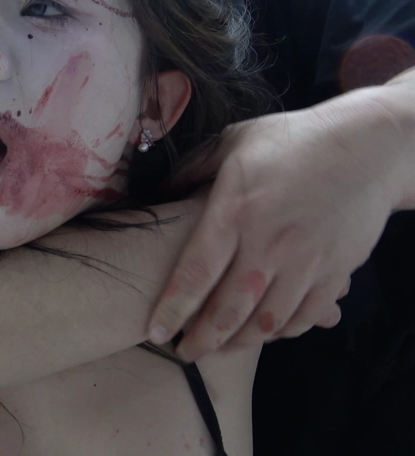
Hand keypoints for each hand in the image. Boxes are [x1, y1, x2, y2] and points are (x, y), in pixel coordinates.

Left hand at [146, 97, 404, 360]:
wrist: (370, 145)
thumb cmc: (294, 140)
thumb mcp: (235, 141)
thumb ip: (193, 170)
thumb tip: (158, 191)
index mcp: (237, 211)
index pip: (196, 273)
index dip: (173, 309)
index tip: (156, 333)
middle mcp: (270, 243)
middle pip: (229, 310)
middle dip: (202, 340)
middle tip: (183, 353)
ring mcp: (306, 262)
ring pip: (266, 323)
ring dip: (237, 343)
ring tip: (217, 347)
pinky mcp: (335, 273)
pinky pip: (303, 318)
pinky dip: (278, 333)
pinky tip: (261, 332)